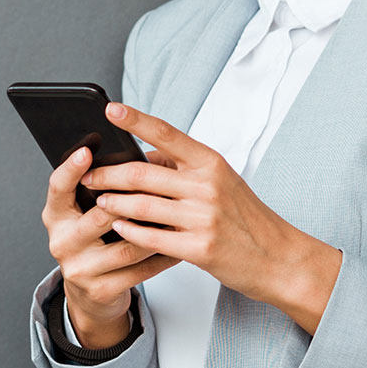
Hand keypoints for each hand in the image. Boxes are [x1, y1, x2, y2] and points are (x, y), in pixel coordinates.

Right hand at [41, 144, 180, 347]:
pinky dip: (162, 257)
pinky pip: (139, 270)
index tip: (86, 151)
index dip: (71, 169)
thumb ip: (102, 190)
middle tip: (161, 186)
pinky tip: (176, 245)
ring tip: (178, 217)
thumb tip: (136, 159)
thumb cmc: (95, 243)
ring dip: (156, 232)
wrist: (91, 293)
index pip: (58, 187)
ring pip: (127, 245)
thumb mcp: (87, 214)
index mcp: (56, 216)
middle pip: (99, 215)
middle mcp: (62, 241)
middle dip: (132, 201)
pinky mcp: (100, 289)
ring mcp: (80, 268)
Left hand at [79, 103, 341, 334]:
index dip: (136, 120)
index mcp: (211, 162)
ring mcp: (203, 218)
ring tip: (97, 201)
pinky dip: (129, 232)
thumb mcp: (222, 181)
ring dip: (112, 204)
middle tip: (87, 176)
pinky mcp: (199, 249)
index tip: (110, 109)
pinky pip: (150, 238)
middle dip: (107, 175)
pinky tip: (118, 228)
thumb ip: (183, 167)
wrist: (279, 258)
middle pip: (142, 174)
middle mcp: (207, 186)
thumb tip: (141, 155)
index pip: (167, 133)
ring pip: (140, 206)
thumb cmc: (246, 218)